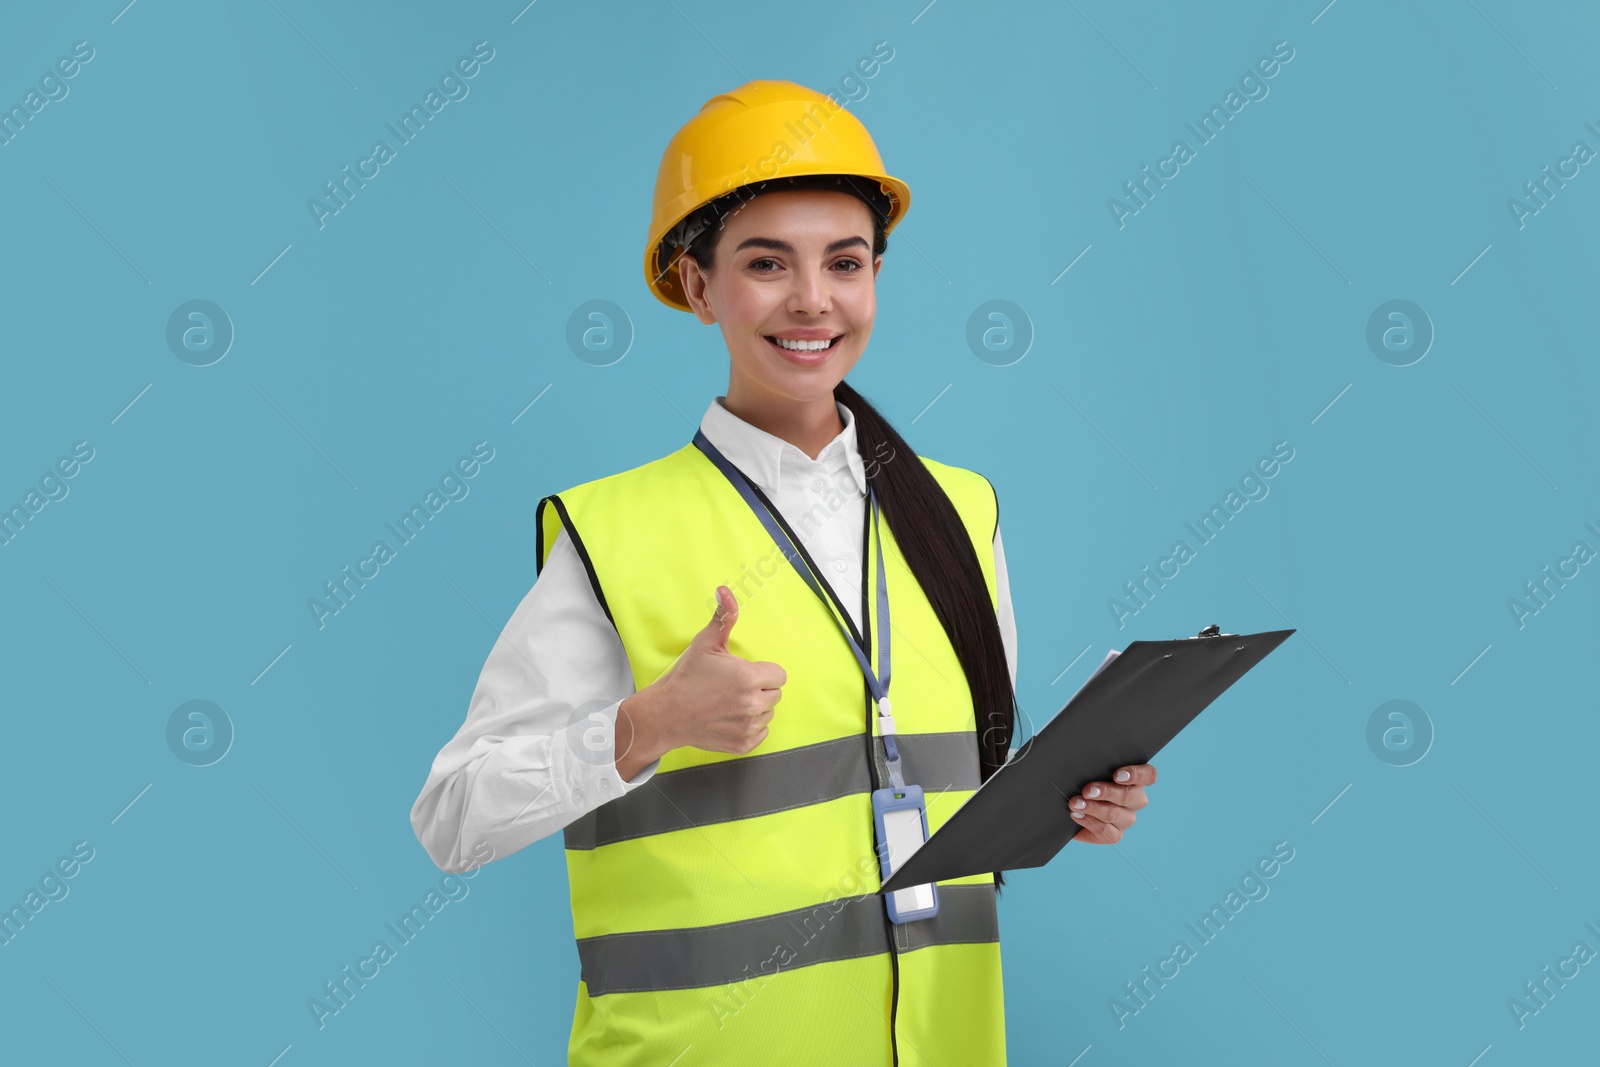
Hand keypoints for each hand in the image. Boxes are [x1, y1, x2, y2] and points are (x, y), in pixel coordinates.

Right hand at [628, 585, 785, 759]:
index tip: (744, 673)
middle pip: (775, 694)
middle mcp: (752, 703)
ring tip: (729, 702)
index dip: (762, 672)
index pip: (779, 675)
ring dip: (754, 708)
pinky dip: (750, 727)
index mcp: (749, 677)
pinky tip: (730, 718)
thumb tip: (726, 591)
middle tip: (733, 687)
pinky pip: (761, 733)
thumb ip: (723, 617)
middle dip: (759, 689)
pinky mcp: (743, 744)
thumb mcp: (705, 643)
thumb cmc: (686, 678)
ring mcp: (748, 726)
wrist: (666, 714)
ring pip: (768, 713)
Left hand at [1065, 764, 1156, 844]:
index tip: (1117, 775)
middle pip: (1130, 796)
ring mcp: (1127, 819)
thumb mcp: (1090, 768)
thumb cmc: (1082, 779)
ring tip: (1075, 803)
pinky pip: (1107, 832)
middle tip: (1087, 790)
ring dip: (1093, 808)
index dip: (1136, 775)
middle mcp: (1135, 800)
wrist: (1071, 804)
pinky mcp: (1115, 835)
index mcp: (1135, 779)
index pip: (1148, 775)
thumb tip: (1086, 761)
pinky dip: (1089, 822)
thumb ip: (1095, 764)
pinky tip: (1076, 815)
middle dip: (1106, 792)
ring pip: (1115, 814)